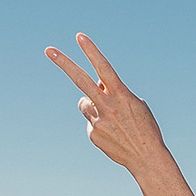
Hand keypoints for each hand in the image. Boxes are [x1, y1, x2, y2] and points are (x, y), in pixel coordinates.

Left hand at [45, 34, 171, 171]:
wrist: (146, 158)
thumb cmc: (144, 127)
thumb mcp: (135, 104)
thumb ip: (114, 91)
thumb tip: (95, 85)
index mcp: (121, 95)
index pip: (103, 68)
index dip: (91, 51)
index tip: (79, 37)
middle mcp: (107, 106)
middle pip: (81, 80)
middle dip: (64, 63)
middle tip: (48, 50)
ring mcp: (98, 121)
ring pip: (84, 103)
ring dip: (92, 104)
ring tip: (112, 119)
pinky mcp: (93, 134)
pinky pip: (90, 122)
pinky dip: (99, 124)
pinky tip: (113, 135)